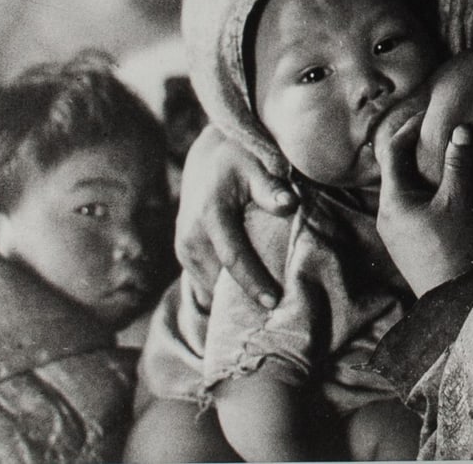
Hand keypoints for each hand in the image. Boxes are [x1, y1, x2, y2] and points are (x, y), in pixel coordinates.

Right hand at [174, 124, 294, 307]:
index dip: (253, 283)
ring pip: (210, 285)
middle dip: (244, 298)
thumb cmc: (239, 159)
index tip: (274, 302)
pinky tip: (246, 295)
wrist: (208, 157)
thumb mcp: (257, 164)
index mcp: (210, 214)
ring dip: (233, 297)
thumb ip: (271, 187)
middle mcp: (190, 235)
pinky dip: (224, 289)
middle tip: (276, 314)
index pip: (232, 257)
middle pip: (219, 279)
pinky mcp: (184, 254)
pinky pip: (205, 281)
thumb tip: (289, 203)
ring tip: (264, 309)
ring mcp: (183, 247)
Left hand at [374, 105, 472, 296]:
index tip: (427, 116)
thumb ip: (459, 163)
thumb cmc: (456, 247)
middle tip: (437, 134)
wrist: (454, 301)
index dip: (408, 129)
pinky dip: (424, 192)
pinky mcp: (406, 245)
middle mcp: (386, 215)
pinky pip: (410, 207)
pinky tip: (444, 193)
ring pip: (403, 190)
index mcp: (393, 200)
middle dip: (415, 150)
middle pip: (395, 171)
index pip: (392, 152)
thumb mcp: (460, 201)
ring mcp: (394, 233)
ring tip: (444, 160)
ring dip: (421, 173)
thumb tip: (460, 128)